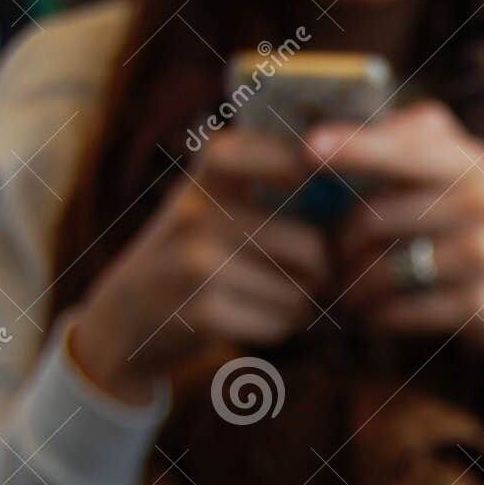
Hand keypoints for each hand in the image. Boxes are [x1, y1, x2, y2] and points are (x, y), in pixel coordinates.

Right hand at [69, 131, 329, 405]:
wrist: (125, 316)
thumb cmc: (192, 255)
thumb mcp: (211, 204)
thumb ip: (267, 185)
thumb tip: (358, 189)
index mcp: (208, 175)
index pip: (281, 155)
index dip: (315, 175)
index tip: (323, 192)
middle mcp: (199, 212)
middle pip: (311, 247)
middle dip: (321, 273)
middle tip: (311, 278)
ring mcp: (196, 262)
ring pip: (299, 292)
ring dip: (300, 306)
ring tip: (275, 299)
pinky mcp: (200, 311)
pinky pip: (278, 325)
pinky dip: (278, 330)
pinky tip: (254, 320)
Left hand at [309, 103, 483, 374]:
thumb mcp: (473, 180)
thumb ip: (422, 141)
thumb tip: (348, 126)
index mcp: (474, 163)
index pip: (402, 148)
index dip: (352, 147)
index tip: (306, 151)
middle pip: (376, 217)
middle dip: (341, 245)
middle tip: (333, 260)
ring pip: (384, 267)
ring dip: (354, 286)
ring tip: (347, 293)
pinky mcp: (481, 304)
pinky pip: (402, 309)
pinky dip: (378, 317)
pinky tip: (373, 317)